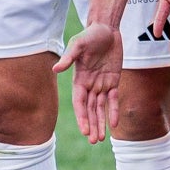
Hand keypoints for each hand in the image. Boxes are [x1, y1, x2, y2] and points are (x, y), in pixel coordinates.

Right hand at [55, 23, 122, 140]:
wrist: (106, 29)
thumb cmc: (89, 36)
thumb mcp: (78, 44)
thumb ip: (69, 57)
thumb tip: (55, 69)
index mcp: (79, 79)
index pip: (79, 103)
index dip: (82, 117)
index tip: (84, 131)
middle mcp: (89, 85)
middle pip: (89, 110)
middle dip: (91, 125)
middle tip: (93, 141)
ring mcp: (101, 84)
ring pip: (100, 108)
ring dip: (100, 122)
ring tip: (100, 139)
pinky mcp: (113, 81)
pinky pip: (113, 99)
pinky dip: (113, 111)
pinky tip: (114, 124)